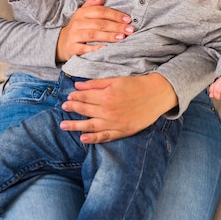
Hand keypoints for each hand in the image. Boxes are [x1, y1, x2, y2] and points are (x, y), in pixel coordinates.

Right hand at [56, 0, 133, 62]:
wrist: (62, 43)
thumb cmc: (79, 27)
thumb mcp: (83, 14)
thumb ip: (91, 5)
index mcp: (81, 12)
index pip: (100, 11)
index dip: (115, 14)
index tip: (128, 19)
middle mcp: (77, 23)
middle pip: (99, 23)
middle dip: (116, 26)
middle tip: (129, 30)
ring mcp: (74, 36)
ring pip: (93, 35)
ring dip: (109, 36)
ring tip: (121, 37)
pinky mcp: (72, 48)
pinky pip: (85, 48)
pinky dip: (96, 48)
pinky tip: (106, 48)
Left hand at [60, 73, 176, 143]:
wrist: (156, 95)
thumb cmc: (136, 85)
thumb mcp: (116, 80)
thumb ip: (96, 84)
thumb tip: (78, 85)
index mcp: (106, 96)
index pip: (85, 97)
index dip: (75, 96)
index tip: (69, 96)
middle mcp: (108, 111)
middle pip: (85, 110)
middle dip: (73, 108)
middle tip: (63, 107)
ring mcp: (115, 123)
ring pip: (90, 126)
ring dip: (75, 126)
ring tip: (63, 125)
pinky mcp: (122, 131)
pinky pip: (105, 137)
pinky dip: (93, 139)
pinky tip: (83, 139)